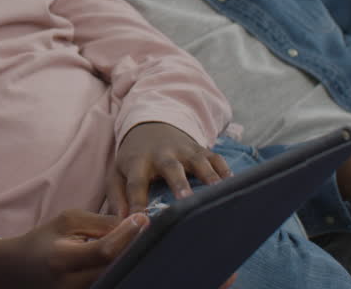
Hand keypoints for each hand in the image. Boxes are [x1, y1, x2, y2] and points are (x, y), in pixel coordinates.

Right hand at [0, 210, 147, 288]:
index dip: (127, 235)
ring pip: (115, 280)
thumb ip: (98, 223)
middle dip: (133, 249)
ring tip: (134, 243)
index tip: (143, 218)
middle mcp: (71, 284)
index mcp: (63, 260)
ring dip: (127, 261)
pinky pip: (108, 284)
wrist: (18, 270)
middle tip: (145, 231)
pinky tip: (123, 257)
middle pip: (115, 270)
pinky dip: (118, 270)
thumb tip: (131, 224)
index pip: (104, 251)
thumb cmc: (43, 241)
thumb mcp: (66, 222)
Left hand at [107, 122, 230, 215]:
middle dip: (179, 183)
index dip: (137, 202)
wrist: (151, 126)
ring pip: (198, 161)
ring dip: (208, 176)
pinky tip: (233, 186)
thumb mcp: (117, 173)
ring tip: (217, 193)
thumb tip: (121, 223)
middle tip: (185, 200)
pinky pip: (216, 158)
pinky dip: (225, 170)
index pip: (136, 183)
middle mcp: (163, 154)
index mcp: (138, 162)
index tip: (141, 221)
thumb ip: (117, 197)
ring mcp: (184, 150)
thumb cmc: (134, 159)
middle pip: (170, 167)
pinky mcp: (202, 149)